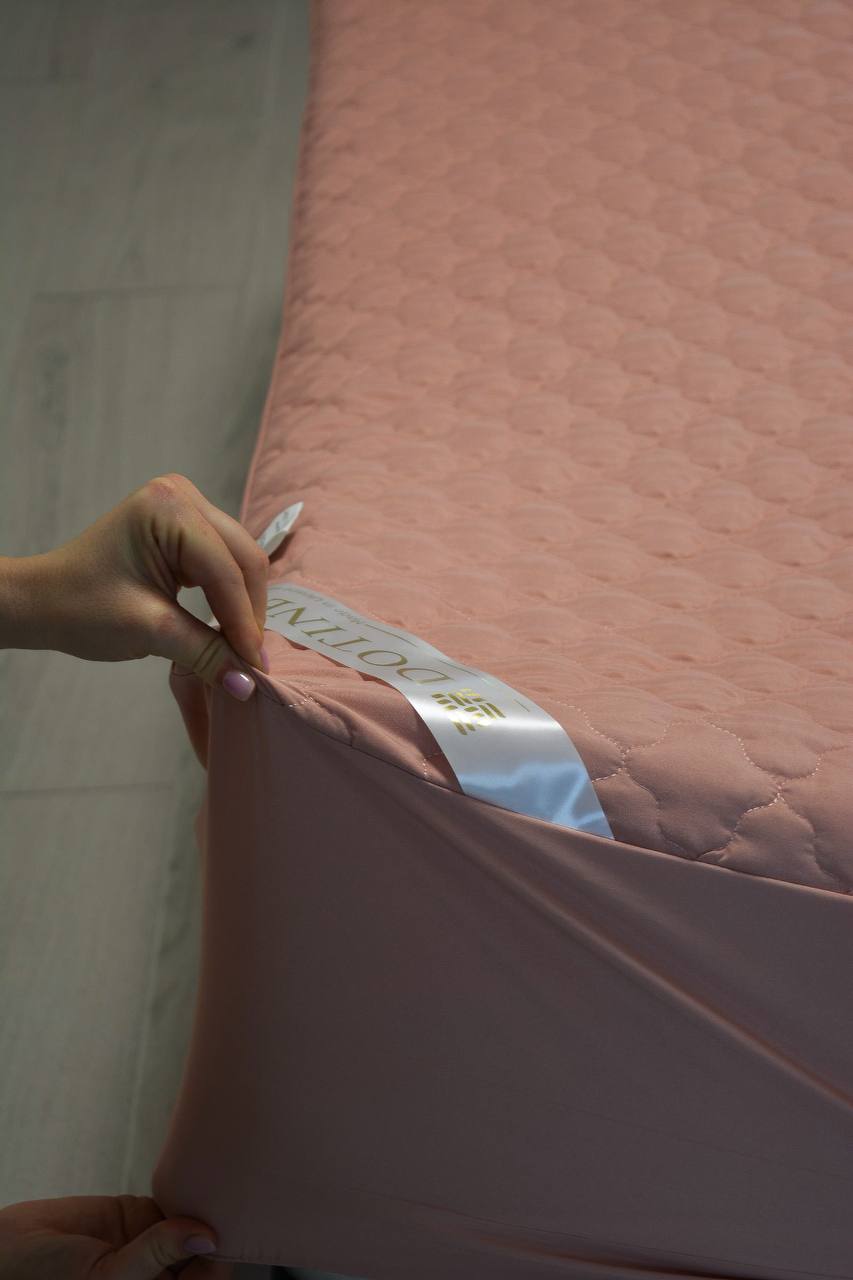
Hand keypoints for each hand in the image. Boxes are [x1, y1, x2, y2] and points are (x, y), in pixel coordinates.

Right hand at [0, 1193, 224, 1278]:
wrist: (13, 1250)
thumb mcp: (107, 1277)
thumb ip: (154, 1255)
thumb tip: (203, 1236)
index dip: (217, 1261)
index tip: (224, 1234)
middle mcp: (158, 1277)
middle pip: (201, 1255)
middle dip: (213, 1231)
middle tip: (226, 1202)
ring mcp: (151, 1247)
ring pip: (189, 1226)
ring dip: (200, 1207)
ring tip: (214, 1184)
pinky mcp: (139, 1218)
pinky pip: (171, 1204)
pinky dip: (182, 1191)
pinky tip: (190, 1178)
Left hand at [6, 474, 269, 700]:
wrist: (42, 600)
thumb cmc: (82, 609)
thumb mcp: (150, 631)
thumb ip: (206, 652)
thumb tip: (250, 685)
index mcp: (169, 509)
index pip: (226, 571)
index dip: (244, 623)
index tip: (257, 668)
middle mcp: (182, 495)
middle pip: (242, 558)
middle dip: (248, 612)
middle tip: (252, 661)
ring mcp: (183, 505)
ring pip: (238, 559)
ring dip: (242, 604)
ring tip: (240, 647)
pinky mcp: (183, 523)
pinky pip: (222, 559)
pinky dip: (228, 593)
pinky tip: (227, 624)